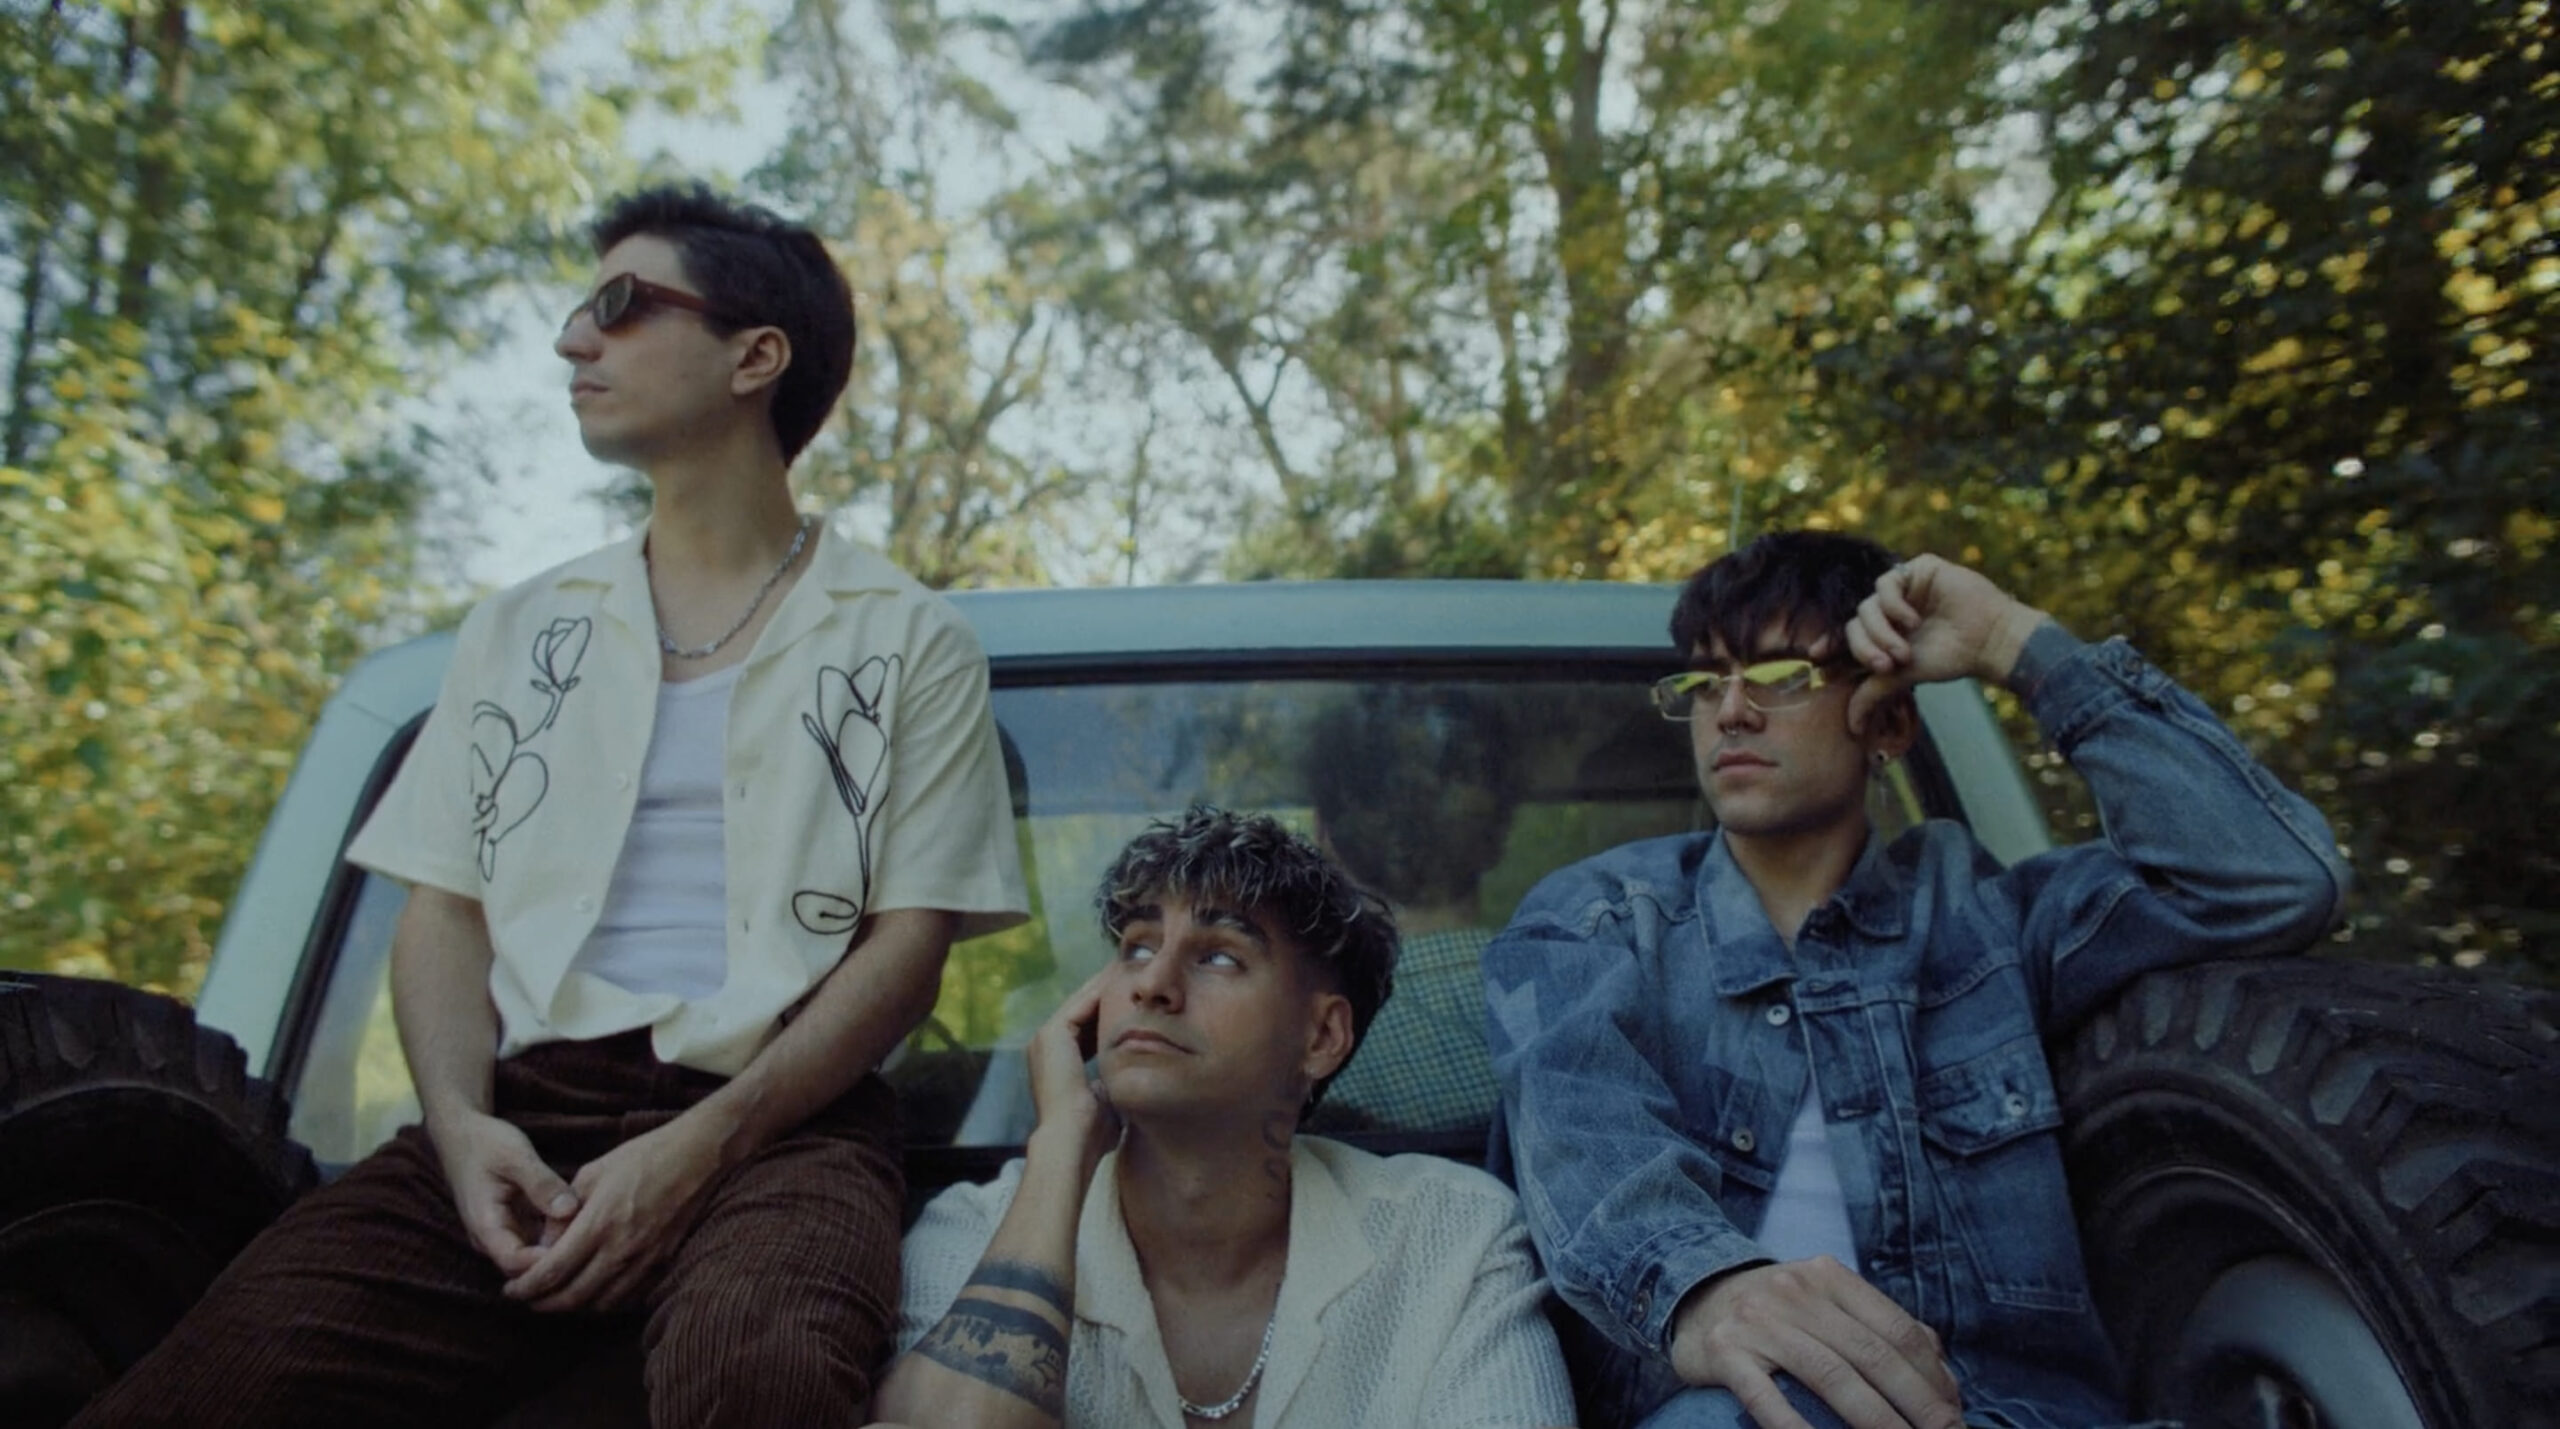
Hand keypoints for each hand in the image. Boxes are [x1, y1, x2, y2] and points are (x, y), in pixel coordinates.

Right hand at [426, 1108, 579, 1278]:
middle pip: (528, 1268)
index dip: (548, 1261)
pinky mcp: (515, 1225)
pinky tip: (586, 1222)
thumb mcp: (515, 1156)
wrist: (462, 1134)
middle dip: (559, 1260)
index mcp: (486, 1226)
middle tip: (596, 1241)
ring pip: (535, 1256)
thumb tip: (569, 1210)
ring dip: (562, 1249)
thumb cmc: (485, 1144)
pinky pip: (539, 1240)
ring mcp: (504, 1234)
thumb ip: (541, 1184)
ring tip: (596, 1233)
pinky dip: (559, 1235)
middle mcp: (492, 1239)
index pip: (516, 1263)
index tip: (581, 1245)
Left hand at [502, 1114, 726, 1312]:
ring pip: (600, 1304)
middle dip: (543, 1304)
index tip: (511, 1290)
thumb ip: (563, 1213)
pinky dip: (605, 1302)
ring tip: (557, 1298)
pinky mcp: (663, 1263)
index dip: (526, 1287)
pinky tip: (594, 1292)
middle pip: (573, 1296)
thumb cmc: (642, 1157)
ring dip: (573, 1307)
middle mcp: (621, 1249)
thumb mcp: (592, 1173)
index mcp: (599, 1223)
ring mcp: (645, 1260)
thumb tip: (544, 1246)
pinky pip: (628, 1298)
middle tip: (528, 1300)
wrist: (697, 1156)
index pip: (552, 1271)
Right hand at [1027, 969, 1119, 1176]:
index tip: (1139, 1006)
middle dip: (1110, 995)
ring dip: (1109, 987)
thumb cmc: (1091, 1135)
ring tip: (1136, 975)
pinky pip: (1082, 1003)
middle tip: (1139, 979)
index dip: (1111, 1016)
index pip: (1085, 1029)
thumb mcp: (1105, 1103)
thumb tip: (1132, 1089)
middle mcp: (1044, 1046)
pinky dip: (1104, 992)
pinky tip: (1128, 983)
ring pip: (1082, 1002)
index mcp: (1054, 1063)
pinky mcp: (1052, 1033)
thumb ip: (1112, 1089)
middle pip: (1082, 1010)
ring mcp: (1045, 1038)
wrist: (1071, 1142)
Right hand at [1668, 1258, 1962, 1428]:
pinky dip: (1797, 1428)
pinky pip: (1767, 1397)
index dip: (1932, 1377)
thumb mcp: (1825, 1300)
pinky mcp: (1724, 1352)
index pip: (1897, 1329)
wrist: (1692, 1295)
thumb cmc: (1777, 1311)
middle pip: (1871, 1354)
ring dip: (1874, 1421)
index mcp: (1828, 1276)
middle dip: (1917, 1405)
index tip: (1954, 1417)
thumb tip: (1944, 1377)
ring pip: (1830, 1375)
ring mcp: (1757, 1321)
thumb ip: (1878, 1327)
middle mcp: (1794, 1291)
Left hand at [1837, 554, 2047, 733]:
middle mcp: (1891, 611)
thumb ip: (1872, 692)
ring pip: (1866, 605)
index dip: (1829, 645)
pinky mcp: (1918, 570)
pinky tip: (1912, 620)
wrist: (1989, 640)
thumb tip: (1849, 726)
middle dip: (1865, 648)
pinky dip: (1892, 605)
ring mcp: (1904, 589)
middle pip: (1855, 624)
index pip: (1850, 637)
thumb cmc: (1952, 658)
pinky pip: (1886, 583)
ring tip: (1905, 650)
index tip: (1814, 659)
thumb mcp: (1904, 675)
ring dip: (1880, 631)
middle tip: (1887, 665)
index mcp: (1886, 633)